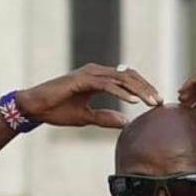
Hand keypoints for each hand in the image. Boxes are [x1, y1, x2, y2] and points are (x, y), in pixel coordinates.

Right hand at [14, 64, 162, 128]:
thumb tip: (126, 123)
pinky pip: (106, 85)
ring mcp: (89, 74)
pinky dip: (121, 93)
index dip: (143, 90)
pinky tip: (133, 101)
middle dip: (146, 89)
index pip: (126, 80)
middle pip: (128, 76)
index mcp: (98, 79)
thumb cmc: (58, 110)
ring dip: (138, 90)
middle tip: (160, 101)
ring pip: (120, 79)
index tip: (156, 102)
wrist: (35, 107)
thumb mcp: (87, 117)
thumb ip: (106, 118)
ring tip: (151, 101)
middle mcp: (95, 72)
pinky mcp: (81, 80)